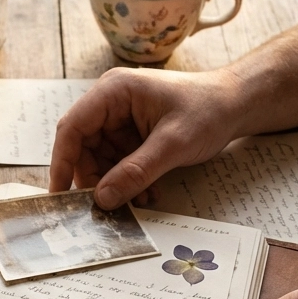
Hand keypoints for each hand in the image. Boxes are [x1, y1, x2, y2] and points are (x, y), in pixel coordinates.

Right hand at [50, 66, 240, 208]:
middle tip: (105, 207)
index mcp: (113, 91)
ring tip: (139, 200)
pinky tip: (148, 193)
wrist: (238, 104)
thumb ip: (135, 172)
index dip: (62, 162)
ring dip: (115, 184)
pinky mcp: (131, 134)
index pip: (72, 128)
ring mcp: (120, 119)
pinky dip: (129, 180)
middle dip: (95, 179)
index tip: (60, 195)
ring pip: (100, 159)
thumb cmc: (209, 110)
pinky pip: (118, 162)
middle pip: (82, 147)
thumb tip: (102, 199)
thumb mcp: (172, 144)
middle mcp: (110, 103)